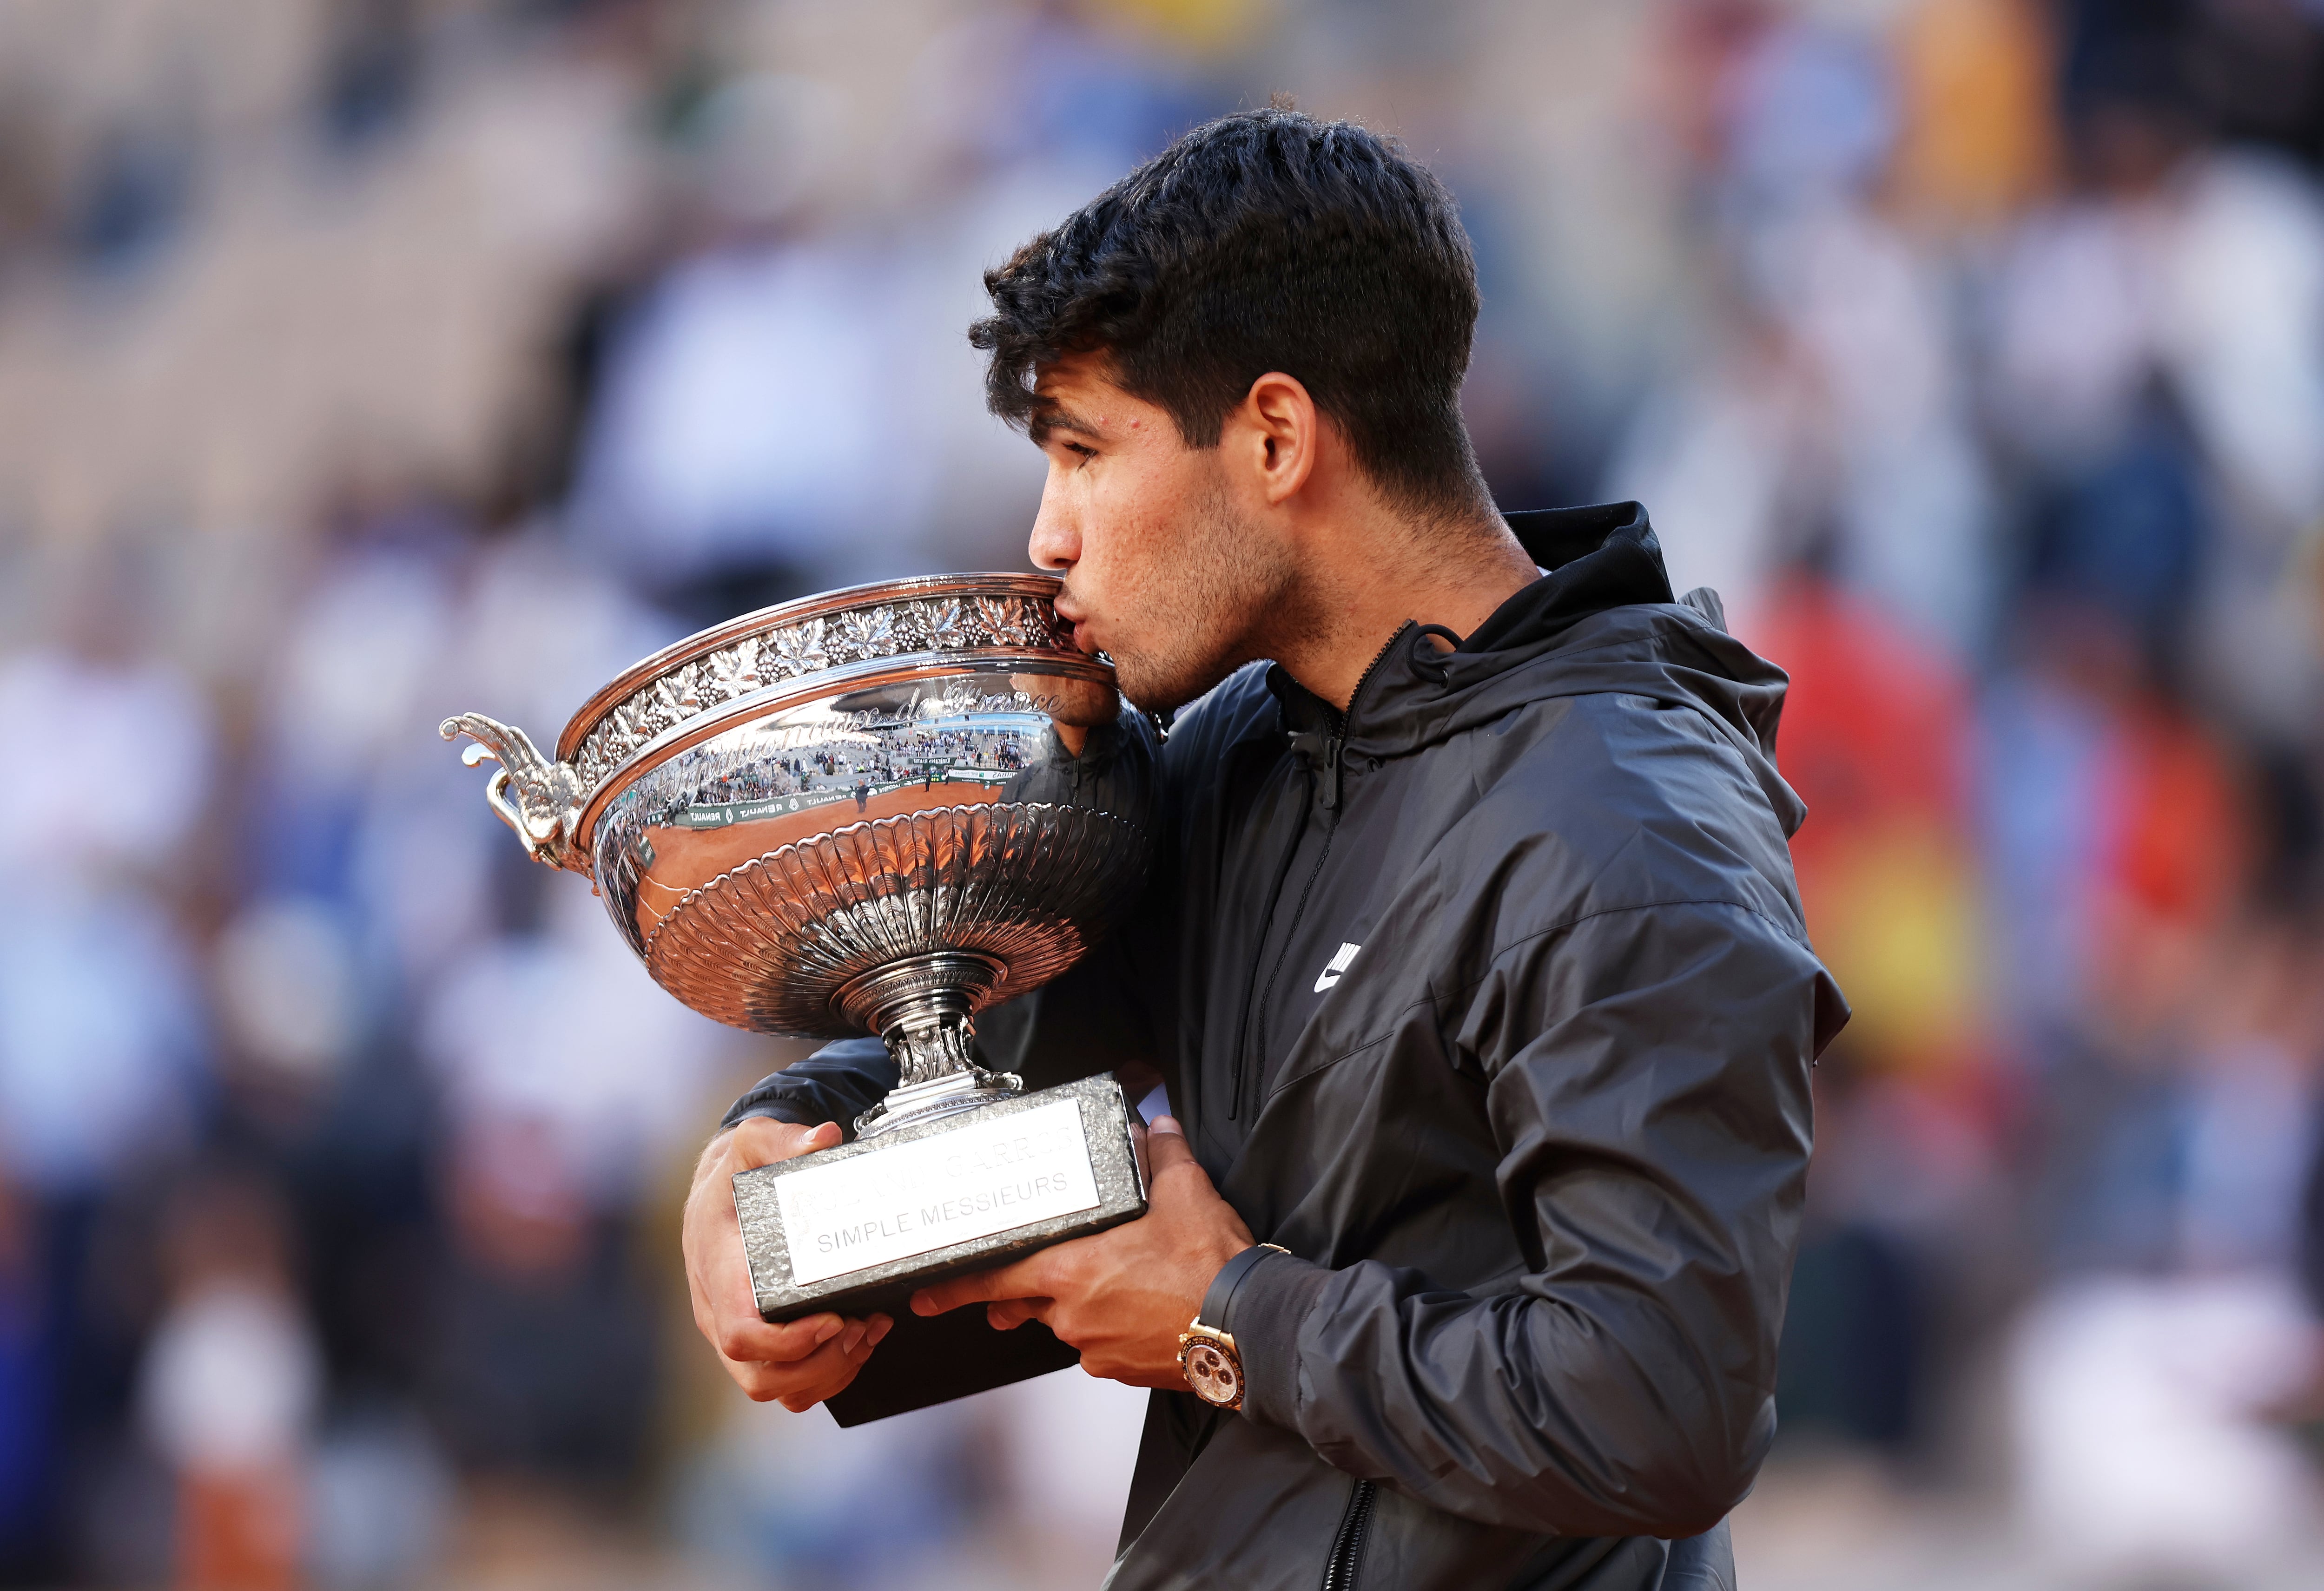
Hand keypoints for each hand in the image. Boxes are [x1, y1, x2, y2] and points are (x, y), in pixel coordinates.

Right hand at [682, 1117, 892, 1410]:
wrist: (718, 1193)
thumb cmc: (734, 1173)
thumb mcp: (751, 1144)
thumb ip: (781, 1139)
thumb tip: (823, 1137)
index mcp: (718, 1274)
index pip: (741, 1333)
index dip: (788, 1341)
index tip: (834, 1320)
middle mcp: (721, 1315)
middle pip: (761, 1376)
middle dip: (821, 1364)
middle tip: (864, 1328)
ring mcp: (737, 1334)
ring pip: (777, 1389)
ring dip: (830, 1374)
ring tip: (870, 1333)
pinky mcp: (757, 1344)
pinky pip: (789, 1384)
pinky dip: (828, 1375)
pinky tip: (862, 1340)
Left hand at [908, 1117, 1252, 1387]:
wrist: (1248, 1329)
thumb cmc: (1209, 1265)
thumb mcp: (1186, 1193)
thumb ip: (1163, 1154)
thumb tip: (1157, 1126)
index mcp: (1071, 1272)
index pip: (995, 1279)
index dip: (954, 1288)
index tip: (925, 1297)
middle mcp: (1073, 1316)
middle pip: (1028, 1303)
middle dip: (1019, 1294)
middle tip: (1011, 1290)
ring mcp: (1095, 1348)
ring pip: (1067, 1322)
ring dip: (1075, 1305)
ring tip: (1107, 1283)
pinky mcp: (1121, 1371)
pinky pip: (1097, 1345)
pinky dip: (1107, 1327)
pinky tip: (1137, 1308)